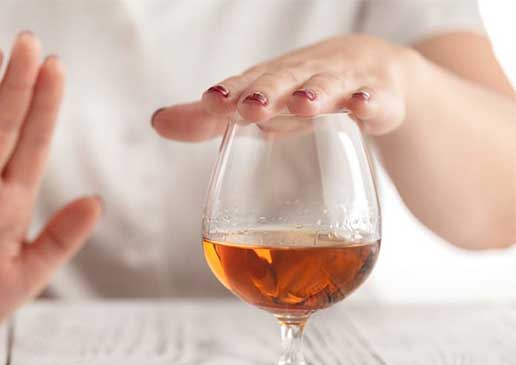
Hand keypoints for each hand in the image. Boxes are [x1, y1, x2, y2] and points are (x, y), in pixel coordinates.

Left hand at [152, 34, 419, 139]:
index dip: (229, 93)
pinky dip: (371, 103)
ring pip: (329, 86)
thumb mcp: (258, 106)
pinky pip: (376, 100)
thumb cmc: (299, 92)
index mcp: (270, 80)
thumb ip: (209, 120)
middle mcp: (302, 76)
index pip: (245, 84)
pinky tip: (364, 108)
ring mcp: (342, 83)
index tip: (211, 101)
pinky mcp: (378, 97)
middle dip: (267, 92)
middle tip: (251, 107)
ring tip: (304, 105)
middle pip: (283, 80)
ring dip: (316, 94)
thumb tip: (157, 121)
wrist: (370, 71)